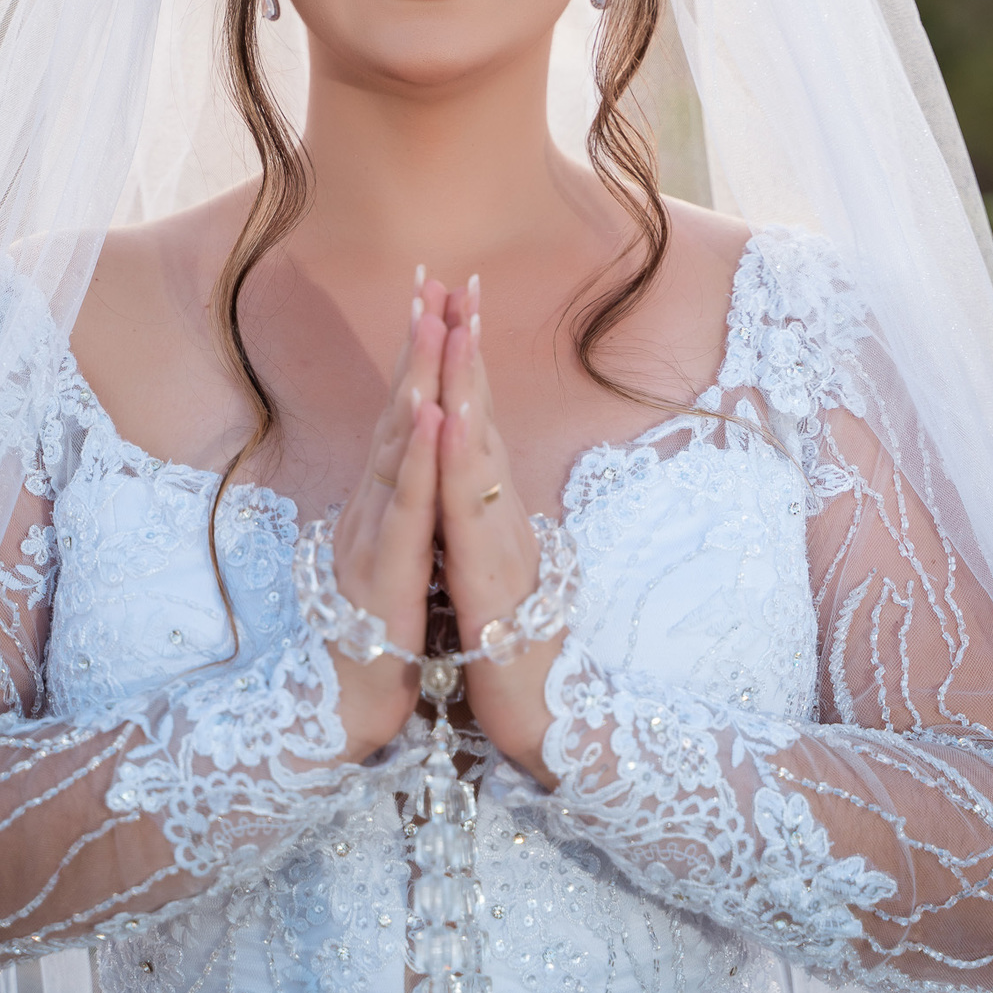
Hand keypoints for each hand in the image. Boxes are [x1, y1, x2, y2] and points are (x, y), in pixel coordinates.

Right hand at [327, 273, 446, 763]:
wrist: (344, 713)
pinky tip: (428, 412)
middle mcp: (369, 506)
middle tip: (435, 278)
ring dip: (416, 379)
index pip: (405, 417)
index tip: (441, 298)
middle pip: (398, 412)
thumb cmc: (377, 640)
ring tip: (433, 320)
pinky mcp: (382, 570)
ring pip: (397, 445)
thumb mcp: (399, 562)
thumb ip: (401, 512)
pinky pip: (403, 505)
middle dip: (419, 343)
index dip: (422, 357)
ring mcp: (370, 534)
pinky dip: (416, 454)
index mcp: (381, 503)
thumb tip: (410, 469)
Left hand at [436, 278, 560, 786]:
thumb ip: (483, 519)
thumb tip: (477, 477)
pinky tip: (448, 415)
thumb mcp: (488, 567)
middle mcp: (500, 508)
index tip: (448, 300)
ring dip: (464, 379)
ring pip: (478, 445)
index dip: (460, 359)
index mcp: (491, 507)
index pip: (471, 418)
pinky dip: (458, 457)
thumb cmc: (513, 646)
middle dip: (466, 342)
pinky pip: (469, 509)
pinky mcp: (492, 573)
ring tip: (454, 319)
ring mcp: (501, 534)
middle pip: (479, 412)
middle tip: (456, 276)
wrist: (545, 715)